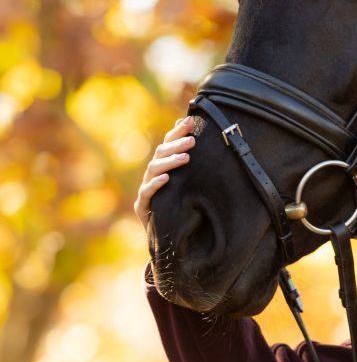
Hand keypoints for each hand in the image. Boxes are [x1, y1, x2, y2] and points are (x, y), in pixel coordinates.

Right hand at [134, 115, 195, 229]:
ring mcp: (146, 190)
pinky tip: (167, 179)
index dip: (177, 132)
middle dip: (176, 145)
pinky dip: (156, 184)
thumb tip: (209, 146)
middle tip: (192, 140)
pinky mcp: (142, 206)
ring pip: (154, 169)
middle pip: (160, 153)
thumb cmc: (181, 211)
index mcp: (163, 168)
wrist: (168, 240)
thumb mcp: (191, 189)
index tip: (190, 120)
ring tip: (186, 157)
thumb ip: (195, 170)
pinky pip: (147, 192)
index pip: (168, 144)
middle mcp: (153, 176)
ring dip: (170, 161)